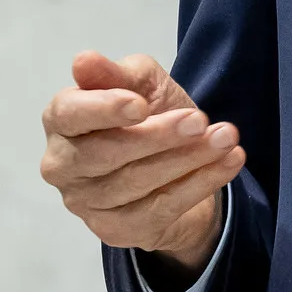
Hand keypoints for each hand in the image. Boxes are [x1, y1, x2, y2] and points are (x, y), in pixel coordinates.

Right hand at [39, 51, 244, 283]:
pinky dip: (200, 183)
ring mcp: (87, 203)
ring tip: (227, 137)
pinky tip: (229, 161)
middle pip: (103, 154)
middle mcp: (63, 166)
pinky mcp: (116, 230)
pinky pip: (160, 209)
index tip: (141, 104)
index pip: (67, 114)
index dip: (103, 110)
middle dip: (157, 136)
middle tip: (200, 120)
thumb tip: (84, 60)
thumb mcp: (142, 83)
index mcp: (62, 121)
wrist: (179, 160)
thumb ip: (117, 73)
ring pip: (135, 183)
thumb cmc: (150, 112)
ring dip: (188, 158)